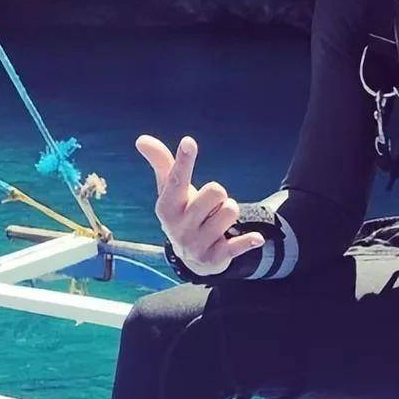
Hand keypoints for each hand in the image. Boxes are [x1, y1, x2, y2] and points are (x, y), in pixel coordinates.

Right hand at [136, 134, 264, 277]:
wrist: (190, 258)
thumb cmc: (182, 212)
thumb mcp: (171, 191)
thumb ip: (161, 163)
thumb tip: (141, 139)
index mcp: (166, 207)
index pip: (176, 180)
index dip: (184, 160)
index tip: (189, 142)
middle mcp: (179, 227)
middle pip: (215, 191)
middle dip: (220, 195)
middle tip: (211, 205)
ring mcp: (196, 245)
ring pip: (230, 211)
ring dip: (230, 212)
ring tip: (218, 221)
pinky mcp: (215, 259)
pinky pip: (237, 245)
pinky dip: (247, 241)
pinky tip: (256, 239)